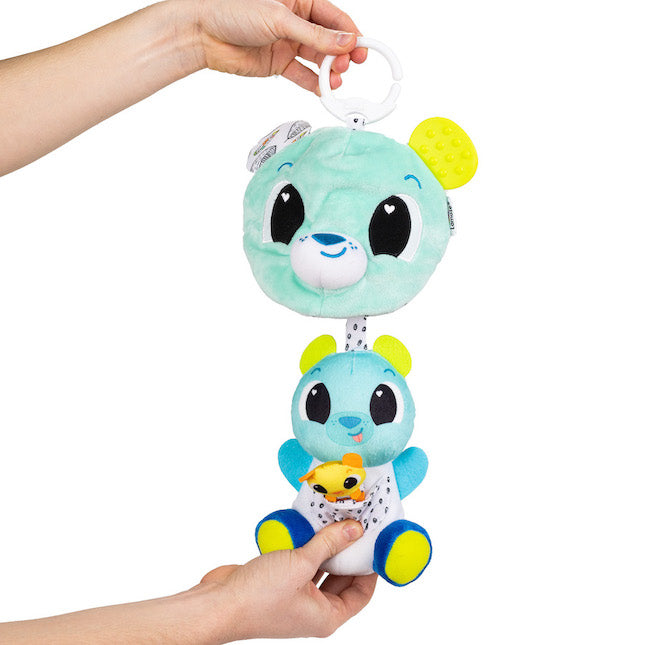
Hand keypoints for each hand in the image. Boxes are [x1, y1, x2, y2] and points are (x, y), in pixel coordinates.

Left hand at [184, 0, 366, 92]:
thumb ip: (314, 35)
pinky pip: (303, 75)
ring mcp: (289, 43)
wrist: (204, 33)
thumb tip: (346, 42)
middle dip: (341, 55)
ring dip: (329, 71)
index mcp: (301, 1)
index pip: (335, 18)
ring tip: (335, 80)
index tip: (363, 49)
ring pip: (318, 59)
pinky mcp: (279, 63)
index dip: (351, 34)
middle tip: (348, 66)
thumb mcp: (280, 19)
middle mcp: (297, 22)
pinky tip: (323, 90)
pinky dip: (314, 84)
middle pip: (329, 41)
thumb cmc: (233, 10)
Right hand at [197, 520, 377, 640]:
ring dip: (327, 545)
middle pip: (342, 578)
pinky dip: (307, 545)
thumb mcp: (300, 565)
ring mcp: (295, 595)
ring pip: (321, 567)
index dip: (371, 569)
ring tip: (337, 518)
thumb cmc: (258, 598)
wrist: (217, 603)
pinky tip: (310, 525)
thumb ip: (329, 544)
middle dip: (349, 551)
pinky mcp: (280, 581)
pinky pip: (302, 561)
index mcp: (326, 616)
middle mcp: (313, 608)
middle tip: (357, 523)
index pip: (361, 593)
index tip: (375, 542)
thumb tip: (355, 530)